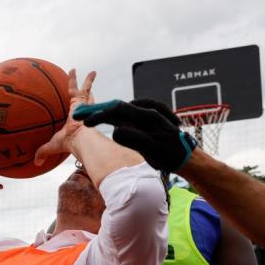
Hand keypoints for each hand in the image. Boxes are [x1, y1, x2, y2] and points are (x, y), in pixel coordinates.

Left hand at [33, 69, 95, 165]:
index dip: (78, 109)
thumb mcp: (53, 146)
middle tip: (91, 85)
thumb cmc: (68, 143)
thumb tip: (36, 163)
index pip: (78, 113)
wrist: (79, 139)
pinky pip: (76, 86)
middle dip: (88, 92)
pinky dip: (74, 79)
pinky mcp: (79, 101)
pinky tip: (72, 70)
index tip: (77, 105)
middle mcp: (82, 112)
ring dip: (87, 81)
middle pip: (86, 99)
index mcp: (76, 121)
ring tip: (93, 72)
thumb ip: (43, 152)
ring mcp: (82, 105)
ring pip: (85, 90)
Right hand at [71, 98, 197, 173]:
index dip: (100, 114)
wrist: (185, 157)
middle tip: (79, 117)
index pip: (119, 109)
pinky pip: (125, 116)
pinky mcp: (143, 123)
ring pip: (120, 111)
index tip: (85, 122)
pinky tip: (104, 120)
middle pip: (117, 107)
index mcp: (147, 115)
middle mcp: (145, 112)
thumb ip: (135, 138)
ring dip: (103, 114)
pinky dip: (112, 117)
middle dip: (97, 111)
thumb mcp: (153, 148)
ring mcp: (144, 117)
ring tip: (86, 119)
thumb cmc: (171, 154)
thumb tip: (116, 130)